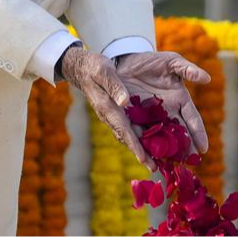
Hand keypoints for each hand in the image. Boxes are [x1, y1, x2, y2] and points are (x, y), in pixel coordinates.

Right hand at [60, 46, 154, 171]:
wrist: (83, 68)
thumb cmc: (94, 67)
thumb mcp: (104, 71)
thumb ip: (114, 85)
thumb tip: (124, 101)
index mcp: (106, 107)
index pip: (122, 129)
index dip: (134, 145)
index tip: (144, 159)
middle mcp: (109, 116)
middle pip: (126, 138)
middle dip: (139, 153)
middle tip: (154, 169)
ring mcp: (112, 116)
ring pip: (128, 135)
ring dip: (140, 148)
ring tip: (154, 162)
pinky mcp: (116, 113)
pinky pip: (128, 127)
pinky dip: (138, 137)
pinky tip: (150, 142)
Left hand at [115, 51, 210, 155]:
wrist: (124, 62)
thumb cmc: (151, 62)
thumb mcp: (171, 62)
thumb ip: (188, 69)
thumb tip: (207, 78)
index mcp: (180, 100)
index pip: (192, 119)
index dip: (198, 133)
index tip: (203, 148)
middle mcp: (167, 112)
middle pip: (179, 134)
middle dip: (184, 149)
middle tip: (189, 163)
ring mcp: (151, 118)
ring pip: (161, 138)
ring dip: (165, 152)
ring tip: (168, 166)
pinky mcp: (134, 120)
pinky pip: (141, 135)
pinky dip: (144, 147)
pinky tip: (146, 159)